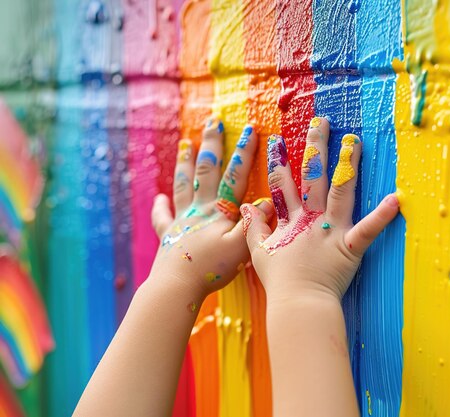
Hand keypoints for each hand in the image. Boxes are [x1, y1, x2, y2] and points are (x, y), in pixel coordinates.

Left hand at [150, 117, 269, 297]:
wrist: (177, 286)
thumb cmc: (211, 269)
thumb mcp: (241, 248)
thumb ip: (254, 224)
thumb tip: (269, 200)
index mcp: (219, 211)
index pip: (234, 175)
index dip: (244, 152)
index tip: (250, 130)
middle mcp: (199, 209)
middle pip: (206, 170)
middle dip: (211, 144)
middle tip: (213, 122)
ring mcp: (182, 220)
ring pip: (184, 184)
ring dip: (186, 162)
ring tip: (185, 144)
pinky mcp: (169, 236)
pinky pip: (163, 217)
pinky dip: (161, 205)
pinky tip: (159, 196)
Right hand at [240, 117, 398, 302]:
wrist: (297, 305)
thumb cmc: (280, 282)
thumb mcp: (259, 252)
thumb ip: (254, 227)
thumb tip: (247, 206)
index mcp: (291, 221)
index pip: (282, 185)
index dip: (279, 162)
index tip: (277, 140)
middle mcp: (311, 219)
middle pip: (312, 177)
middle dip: (316, 148)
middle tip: (321, 123)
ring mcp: (331, 231)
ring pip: (339, 191)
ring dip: (347, 165)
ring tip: (354, 141)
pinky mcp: (350, 247)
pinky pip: (368, 230)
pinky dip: (382, 216)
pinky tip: (396, 199)